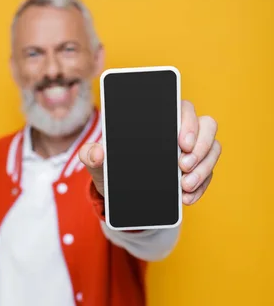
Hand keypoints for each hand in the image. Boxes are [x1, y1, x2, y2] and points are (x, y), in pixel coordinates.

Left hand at [78, 100, 220, 205]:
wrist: (119, 194)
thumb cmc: (111, 168)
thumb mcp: (98, 163)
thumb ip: (92, 155)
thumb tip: (98, 153)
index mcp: (160, 119)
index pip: (183, 107)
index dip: (188, 120)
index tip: (182, 140)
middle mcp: (182, 130)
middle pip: (206, 125)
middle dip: (200, 146)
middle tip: (183, 165)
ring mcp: (194, 150)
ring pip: (212, 149)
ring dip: (203, 168)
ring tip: (184, 185)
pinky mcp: (198, 169)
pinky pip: (209, 174)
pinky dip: (201, 187)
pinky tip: (187, 197)